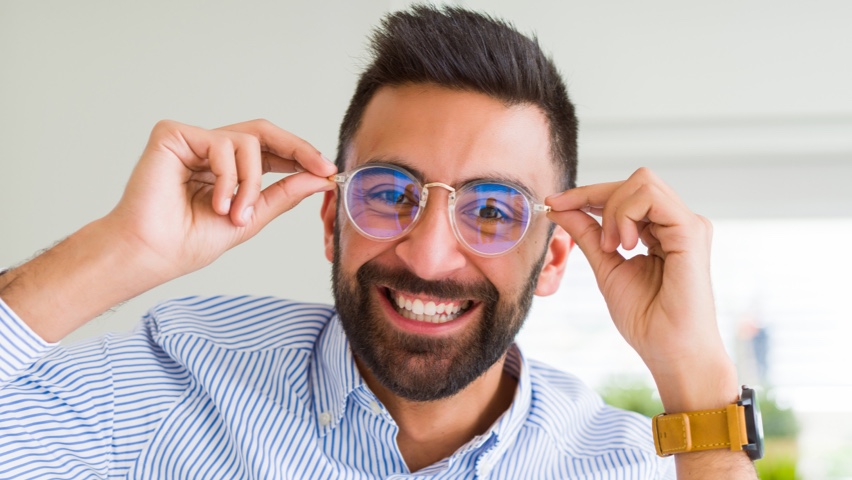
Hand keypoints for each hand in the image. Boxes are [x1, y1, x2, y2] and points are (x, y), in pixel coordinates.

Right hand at [106, 119, 336, 279]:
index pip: (270, 150)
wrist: (153, 253)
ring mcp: (191, 140)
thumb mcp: (251, 217)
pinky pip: (222, 143)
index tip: (329, 172)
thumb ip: (283, 194)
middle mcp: (209, 150)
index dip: (301, 156)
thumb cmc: (189, 241)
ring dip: (252, 182)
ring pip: (247, 141)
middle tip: (320, 168)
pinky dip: (229, 177)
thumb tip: (320, 178)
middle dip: (298, 148)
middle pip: (263, 132)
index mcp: (226, 168)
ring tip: (237, 214)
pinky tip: (218, 203)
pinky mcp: (172, 134)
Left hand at [546, 168, 737, 411]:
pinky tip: (623, 245)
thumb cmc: (646, 318)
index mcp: (660, 230)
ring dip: (613, 210)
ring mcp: (687, 223)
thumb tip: (559, 208)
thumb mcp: (606, 266)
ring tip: (612, 247)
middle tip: (592, 238)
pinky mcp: (691, 230)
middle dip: (596, 197)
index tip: (553, 203)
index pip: (624, 193)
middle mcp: (676, 222)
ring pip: (641, 182)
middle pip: (633, 181)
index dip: (586, 193)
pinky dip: (626, 215)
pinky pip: (650, 197)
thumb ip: (587, 234)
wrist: (670, 351)